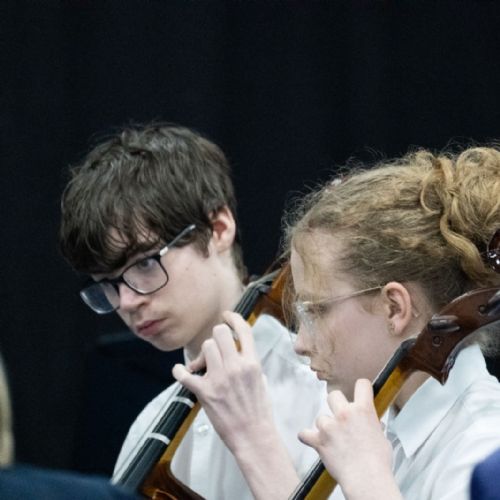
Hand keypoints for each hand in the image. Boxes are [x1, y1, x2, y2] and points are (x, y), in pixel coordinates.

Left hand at [172, 311, 273, 452]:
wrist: (253, 436)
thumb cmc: (259, 411)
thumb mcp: (261, 380)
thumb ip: (250, 363)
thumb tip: (240, 353)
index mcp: (252, 362)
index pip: (243, 330)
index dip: (233, 318)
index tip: (226, 316)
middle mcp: (236, 367)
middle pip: (219, 332)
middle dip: (215, 337)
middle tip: (214, 349)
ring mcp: (220, 379)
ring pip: (205, 347)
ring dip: (202, 355)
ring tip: (201, 366)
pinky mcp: (205, 392)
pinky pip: (185, 374)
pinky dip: (179, 371)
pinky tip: (181, 372)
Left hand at [298, 379, 399, 499]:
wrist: (367, 480)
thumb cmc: (378, 463)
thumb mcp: (382, 437)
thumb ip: (372, 426)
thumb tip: (372, 425)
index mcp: (364, 410)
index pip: (361, 384)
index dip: (361, 388)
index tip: (360, 392)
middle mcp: (345, 414)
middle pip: (333, 395)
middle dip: (336, 404)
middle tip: (341, 417)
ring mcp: (330, 426)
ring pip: (320, 418)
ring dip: (325, 427)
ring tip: (333, 441)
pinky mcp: (319, 440)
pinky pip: (304, 434)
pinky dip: (307, 437)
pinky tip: (311, 440)